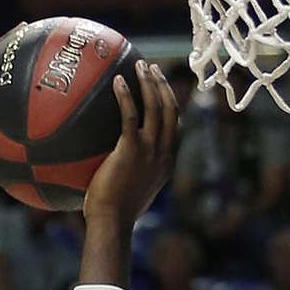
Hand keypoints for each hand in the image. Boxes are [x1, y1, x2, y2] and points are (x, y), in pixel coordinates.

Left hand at [83, 61, 180, 228]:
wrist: (112, 223)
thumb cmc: (115, 216)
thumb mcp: (132, 194)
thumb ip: (131, 176)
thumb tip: (115, 170)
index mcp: (167, 163)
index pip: (176, 127)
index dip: (172, 104)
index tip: (163, 89)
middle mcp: (164, 153)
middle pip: (171, 109)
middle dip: (163, 85)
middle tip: (152, 69)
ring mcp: (150, 150)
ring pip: (156, 106)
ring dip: (149, 82)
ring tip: (140, 66)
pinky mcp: (132, 149)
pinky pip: (130, 114)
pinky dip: (126, 95)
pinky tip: (117, 81)